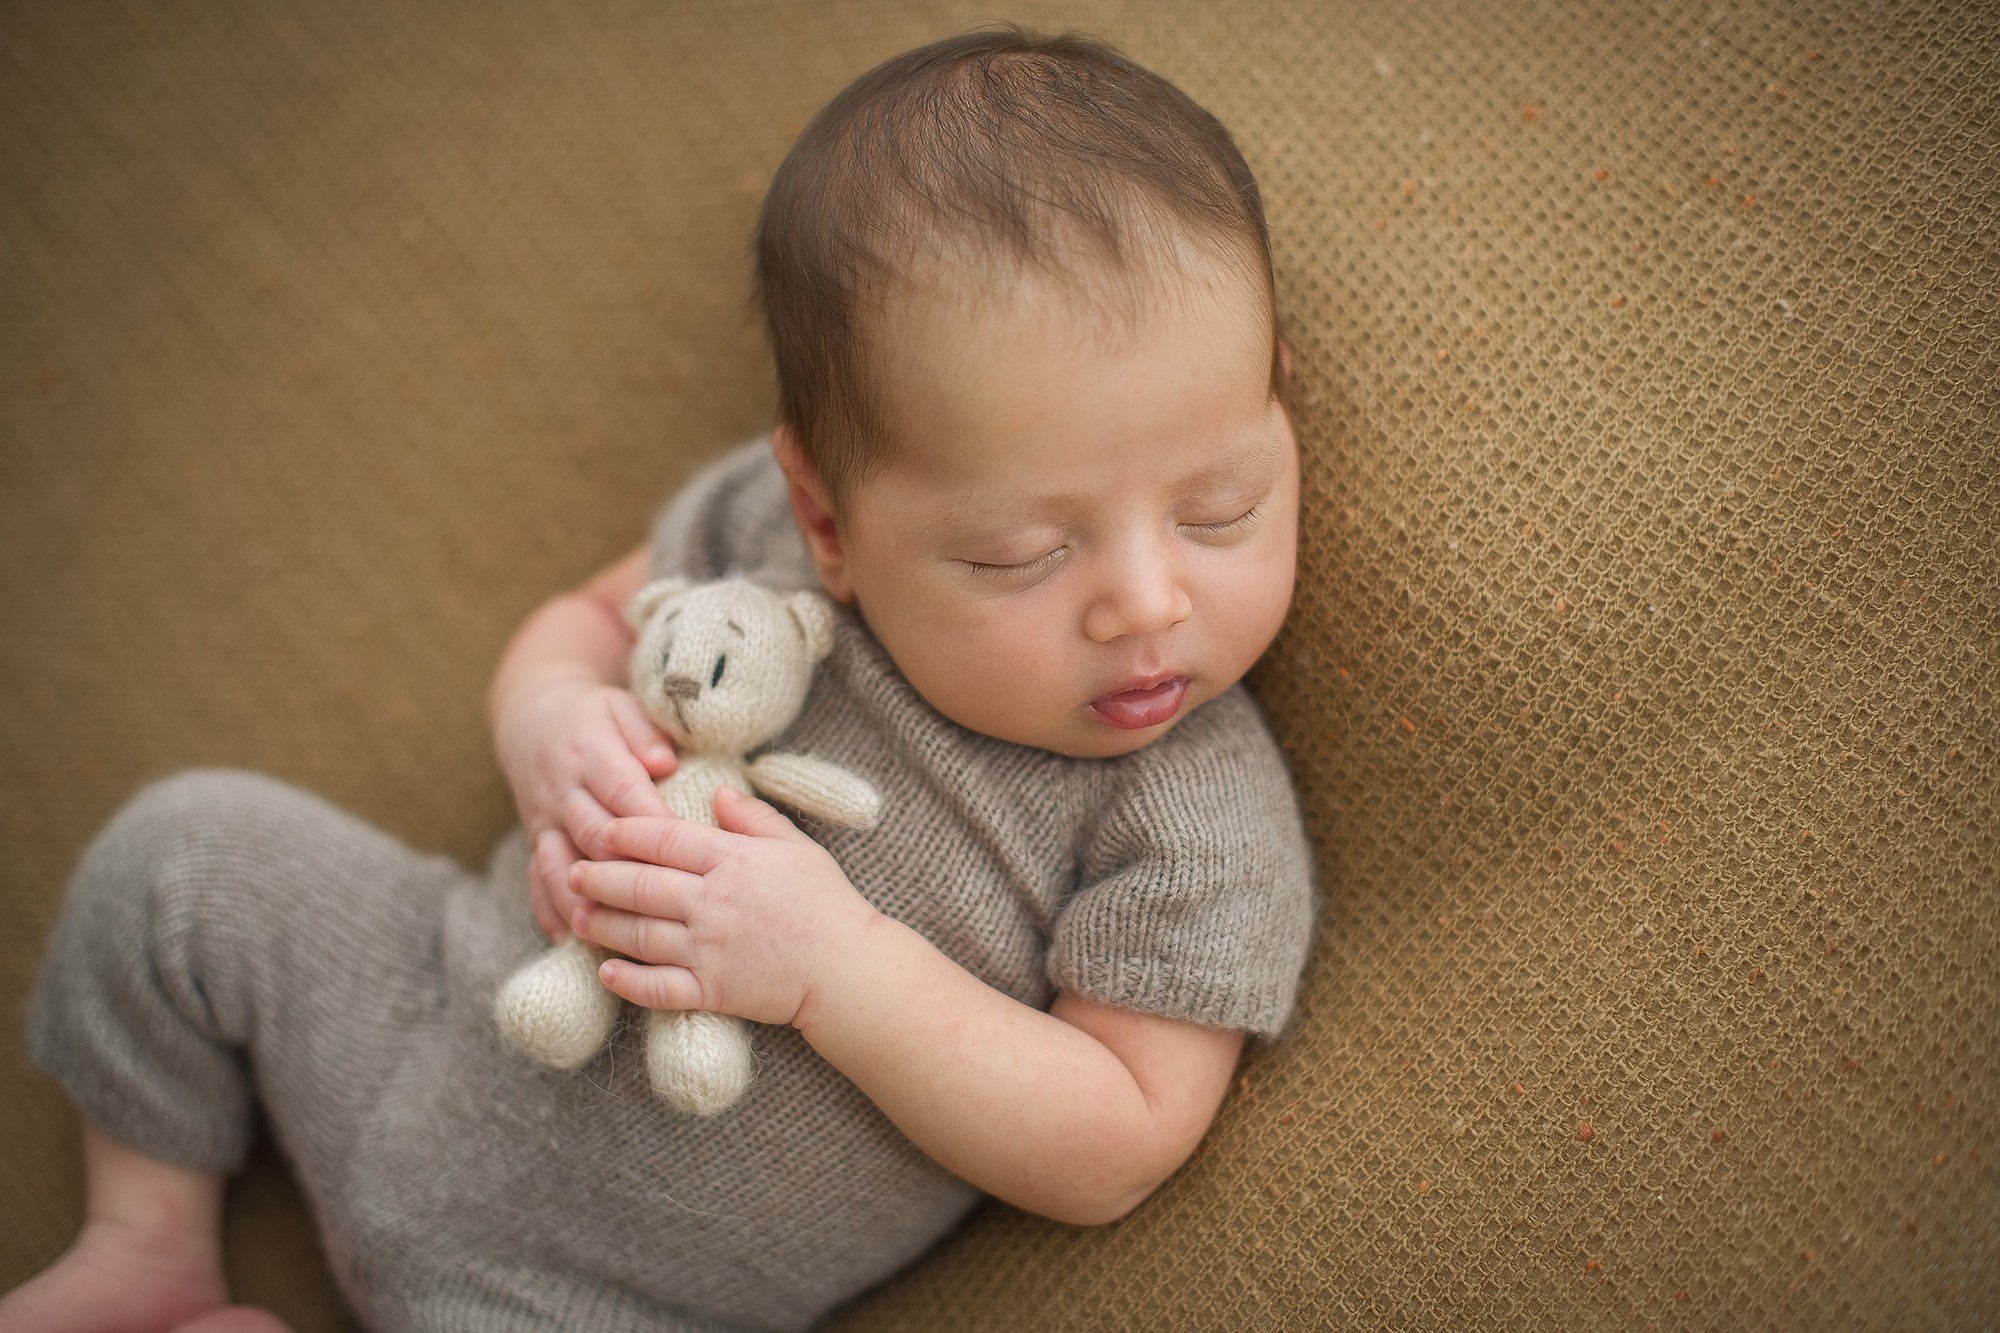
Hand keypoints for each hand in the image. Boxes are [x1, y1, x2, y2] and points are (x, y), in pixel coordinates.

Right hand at [496, 676, 675, 940]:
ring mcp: (545, 819)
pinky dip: (548, 909)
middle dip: (623, 871)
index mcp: (592, 754)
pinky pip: (535, 878)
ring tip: (605, 934)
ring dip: (581, 900)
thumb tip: (665, 761)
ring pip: (559, 864)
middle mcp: (565, 791)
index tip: (685, 851)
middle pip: (593, 836)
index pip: (624, 793)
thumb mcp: (621, 707)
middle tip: (659, 906)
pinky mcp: (534, 840)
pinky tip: (567, 939)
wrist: (533, 718)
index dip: (652, 823)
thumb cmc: (597, 716)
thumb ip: (644, 733)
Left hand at [566, 786, 881, 1027]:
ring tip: (578, 918)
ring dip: (604, 925)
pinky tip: (606, 973)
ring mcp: (710, 949)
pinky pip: (660, 988)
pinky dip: (629, 981)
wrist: (848, 969)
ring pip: (641, 934)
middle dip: (600, 877)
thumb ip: (754, 818)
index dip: (627, 833)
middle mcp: (714, 902)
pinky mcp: (713, 991)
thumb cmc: (828, 904)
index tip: (601, 830)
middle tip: (574, 872)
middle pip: (642, 885)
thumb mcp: (797, 847)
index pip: (666, 840)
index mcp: (734, 861)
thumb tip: (719, 792)